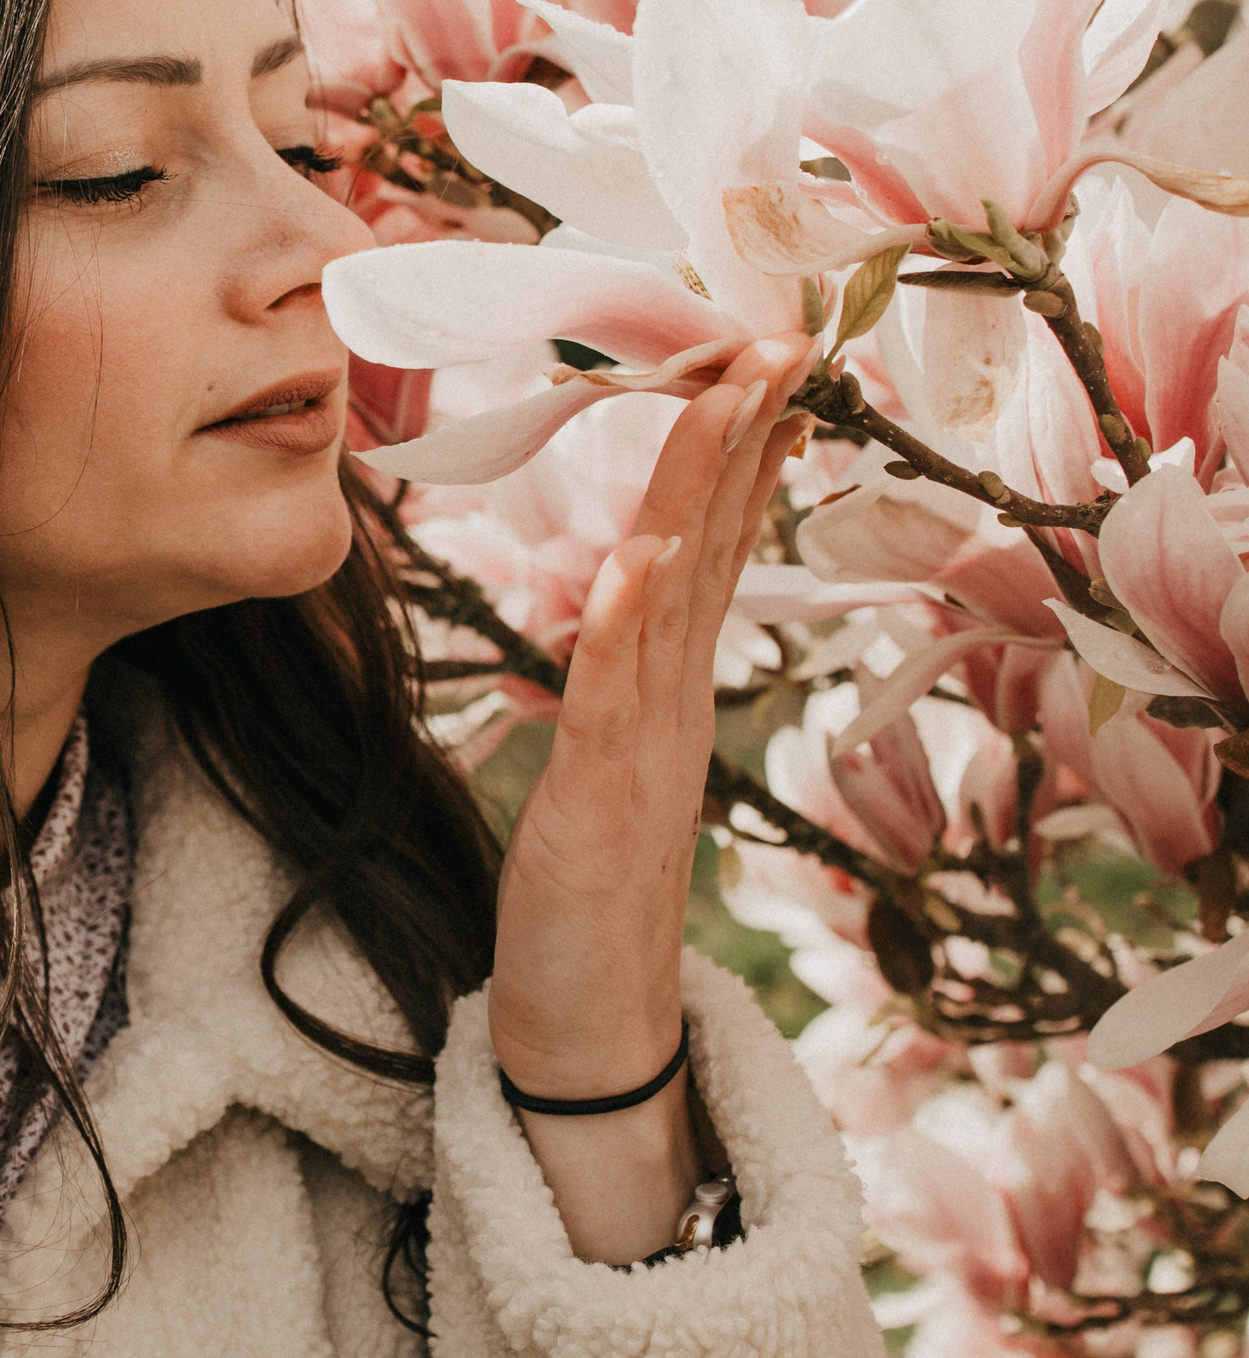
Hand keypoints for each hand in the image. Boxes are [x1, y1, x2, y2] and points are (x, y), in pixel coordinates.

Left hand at [484, 331, 817, 1261]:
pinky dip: (628, 624)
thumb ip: (615, 676)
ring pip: (674, 596)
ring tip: (727, 399)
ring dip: (700, 493)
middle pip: (709, 545)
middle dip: (739, 436)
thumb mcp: (600, 757)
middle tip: (774, 337)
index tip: (755, 361)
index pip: (702, 543)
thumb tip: (621, 595)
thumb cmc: (582, 888)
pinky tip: (640, 558)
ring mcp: (643, 748)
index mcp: (663, 687)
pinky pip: (614, 697)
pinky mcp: (598, 800)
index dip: (730, 450)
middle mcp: (670, 702)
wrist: (583, 1020)